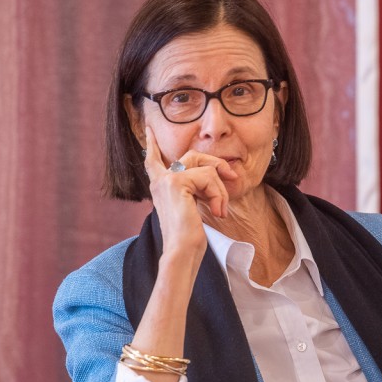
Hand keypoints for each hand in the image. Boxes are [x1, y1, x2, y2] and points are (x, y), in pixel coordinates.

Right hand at [142, 127, 235, 258]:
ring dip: (221, 190)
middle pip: (193, 155)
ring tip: (221, 210)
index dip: (151, 144)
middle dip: (217, 164)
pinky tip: (217, 212)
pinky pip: (208, 177)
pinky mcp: (177, 182)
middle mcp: (160, 180)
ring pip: (206, 168)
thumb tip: (218, 173)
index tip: (149, 130)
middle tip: (233, 177)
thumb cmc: (189, 237)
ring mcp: (167, 179)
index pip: (153, 160)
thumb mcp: (193, 206)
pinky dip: (218, 195)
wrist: (182, 251)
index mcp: (160, 186)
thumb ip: (196, 188)